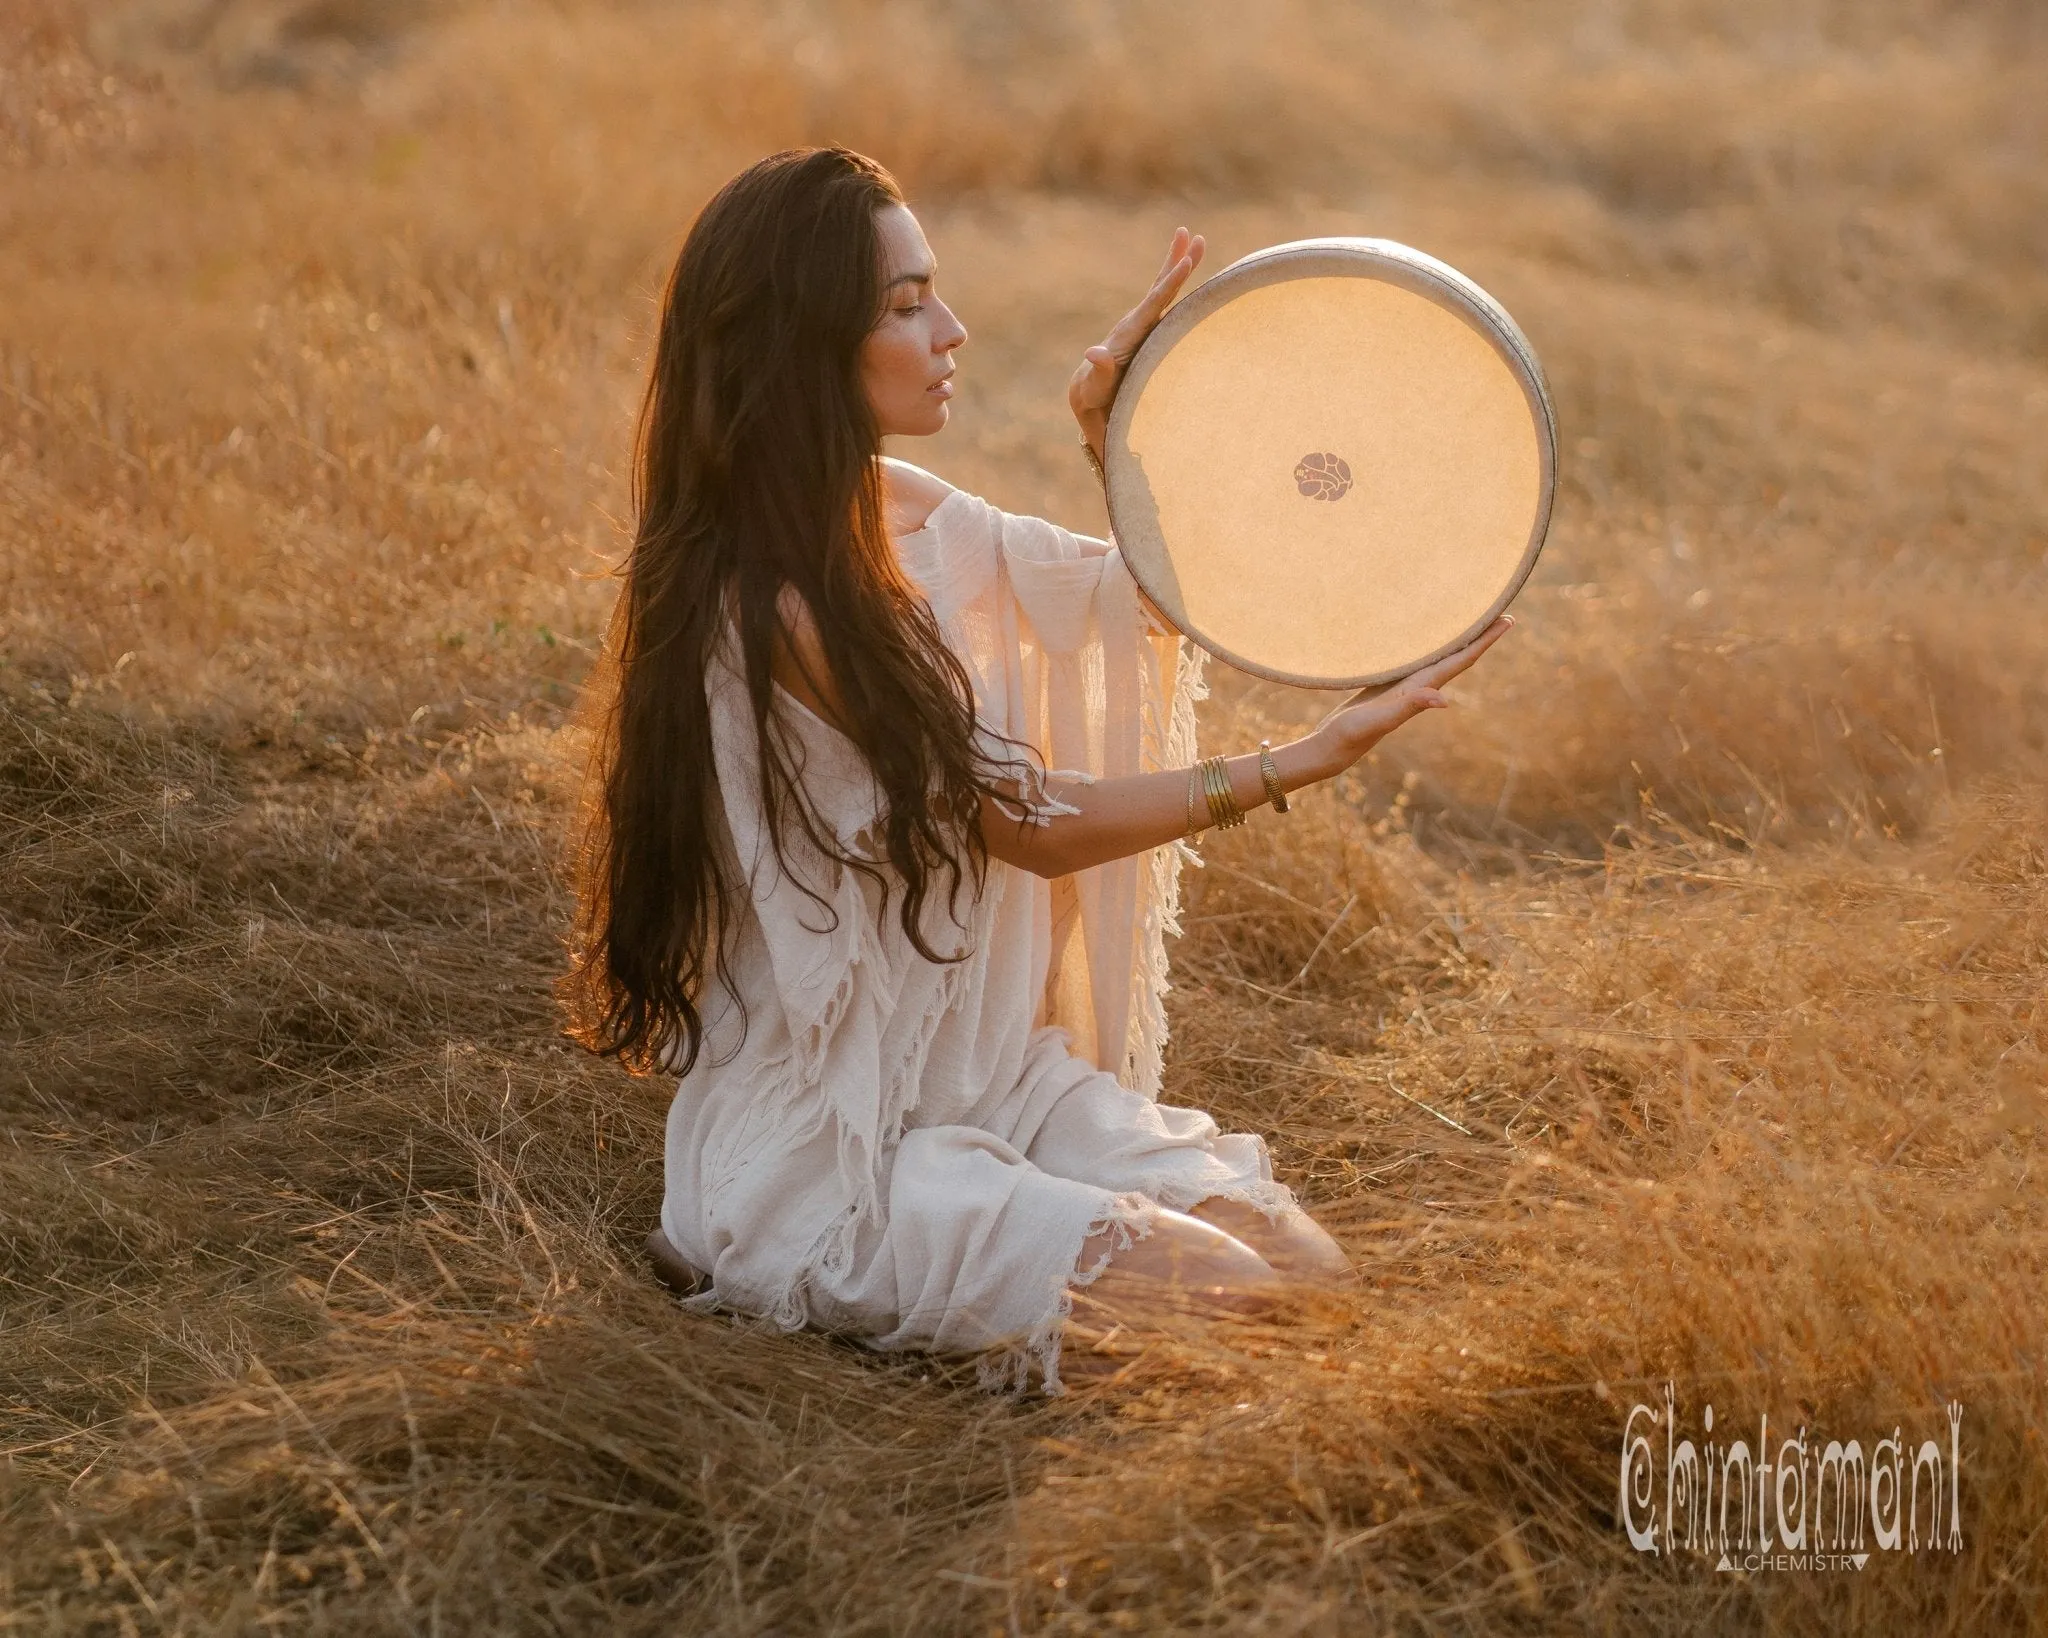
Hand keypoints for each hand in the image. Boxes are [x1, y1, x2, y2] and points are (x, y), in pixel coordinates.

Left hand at [1069, 226, 1204, 456]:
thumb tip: (1094, 352)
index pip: (1154, 304)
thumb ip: (1099, 370)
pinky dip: (1178, 285)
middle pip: (1160, 287)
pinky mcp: (1149, 329)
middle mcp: (1137, 322)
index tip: (1184, 264)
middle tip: (1188, 233)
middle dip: (1174, 261)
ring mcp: (1144, 324)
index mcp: (1130, 333)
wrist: (1089, 392)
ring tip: (1194, 239)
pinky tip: (1189, 271)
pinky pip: (1167, 303)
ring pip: (1165, 289)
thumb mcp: (1096, 385)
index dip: (1170, 284)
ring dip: (1179, 264)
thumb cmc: (1095, 393)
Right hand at [1306, 616, 1514, 777]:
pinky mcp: (1389, 682)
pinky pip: (1419, 658)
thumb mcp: (1382, 719)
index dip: (1485, 641)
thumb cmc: (1354, 733)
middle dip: (1481, 636)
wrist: (1336, 745)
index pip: (1461, 660)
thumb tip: (1445, 701)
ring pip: (1440, 656)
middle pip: (1458, 655)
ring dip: (1459, 640)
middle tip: (1504, 612)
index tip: (1509, 620)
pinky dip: (1431, 645)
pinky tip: (1430, 638)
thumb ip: (1410, 708)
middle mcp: (1420, 684)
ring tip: (1474, 620)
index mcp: (1422, 686)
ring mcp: (1405, 684)